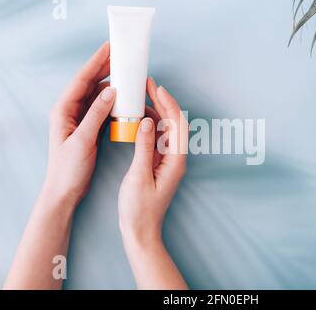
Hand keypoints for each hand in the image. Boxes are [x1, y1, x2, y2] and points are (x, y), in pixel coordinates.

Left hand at [44, 42, 114, 206]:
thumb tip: (109, 91)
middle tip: (120, 55)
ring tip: (124, 73)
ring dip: (109, 83)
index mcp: (63, 110)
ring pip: (95, 94)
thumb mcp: (82, 140)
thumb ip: (95, 115)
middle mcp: (69, 111)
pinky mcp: (87, 127)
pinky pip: (100, 107)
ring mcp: (79, 119)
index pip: (81, 80)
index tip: (109, 49)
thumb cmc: (68, 168)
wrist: (64, 189)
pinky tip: (121, 96)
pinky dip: (111, 100)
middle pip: (88, 83)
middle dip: (103, 68)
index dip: (96, 63)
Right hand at [118, 78, 187, 244]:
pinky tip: (138, 118)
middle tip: (147, 84)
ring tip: (141, 95)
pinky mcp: (159, 164)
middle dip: (162, 101)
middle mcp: (175, 158)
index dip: (168, 103)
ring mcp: (168, 160)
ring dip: (156, 111)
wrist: (140, 231)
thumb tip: (148, 121)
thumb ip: (144, 147)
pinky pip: (157, 139)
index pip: (177, 124)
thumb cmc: (139, 210)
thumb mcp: (138, 176)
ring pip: (166, 129)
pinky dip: (150, 125)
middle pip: (173, 123)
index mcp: (175, 160)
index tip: (156, 87)